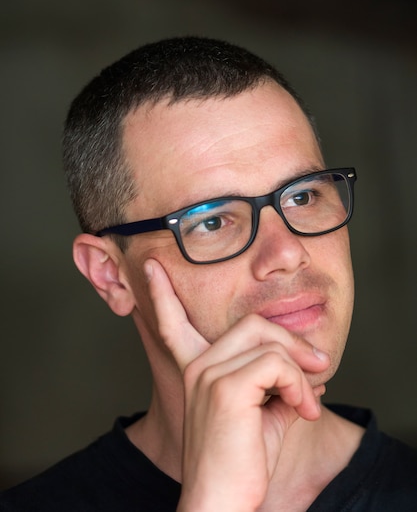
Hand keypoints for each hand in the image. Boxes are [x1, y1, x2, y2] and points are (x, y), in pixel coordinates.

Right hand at [144, 259, 328, 511]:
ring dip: (301, 368)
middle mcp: (198, 366)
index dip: (161, 294)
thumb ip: (278, 384)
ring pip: (268, 341)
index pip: (173, 323)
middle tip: (320, 364)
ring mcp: (208, 373)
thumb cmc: (242, 463)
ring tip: (311, 399)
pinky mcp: (226, 388)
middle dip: (291, 340)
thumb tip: (311, 368)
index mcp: (196, 369)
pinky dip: (299, 385)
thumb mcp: (263, 415)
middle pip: (253, 324)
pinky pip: (276, 364)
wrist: (222, 504)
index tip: (150, 266)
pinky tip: (304, 409)